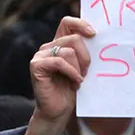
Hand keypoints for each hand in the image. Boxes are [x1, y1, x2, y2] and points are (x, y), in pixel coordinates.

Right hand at [18, 17, 95, 134]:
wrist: (58, 111)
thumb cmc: (72, 90)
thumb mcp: (82, 68)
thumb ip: (84, 53)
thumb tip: (98, 39)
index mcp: (59, 43)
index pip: (68, 23)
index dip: (81, 24)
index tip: (94, 34)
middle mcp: (48, 46)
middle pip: (73, 38)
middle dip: (86, 56)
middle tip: (87, 72)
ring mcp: (40, 55)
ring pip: (68, 51)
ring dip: (79, 68)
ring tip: (79, 80)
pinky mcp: (36, 66)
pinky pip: (58, 62)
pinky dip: (71, 72)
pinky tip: (76, 82)